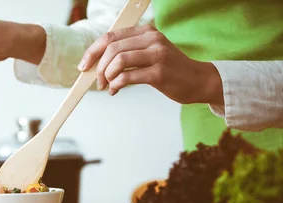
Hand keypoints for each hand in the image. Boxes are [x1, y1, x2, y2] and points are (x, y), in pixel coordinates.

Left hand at [78, 25, 223, 104]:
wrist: (198, 80)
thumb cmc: (169, 70)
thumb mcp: (149, 54)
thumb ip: (127, 54)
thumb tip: (97, 65)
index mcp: (146, 32)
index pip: (110, 36)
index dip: (92, 51)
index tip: (84, 66)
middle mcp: (151, 39)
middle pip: (112, 49)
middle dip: (99, 67)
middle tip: (98, 82)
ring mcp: (157, 55)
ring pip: (118, 61)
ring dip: (107, 76)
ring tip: (107, 86)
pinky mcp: (159, 72)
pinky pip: (128, 77)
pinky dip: (116, 85)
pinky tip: (115, 91)